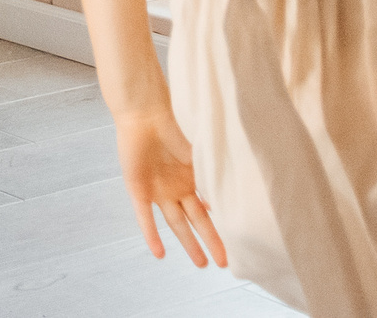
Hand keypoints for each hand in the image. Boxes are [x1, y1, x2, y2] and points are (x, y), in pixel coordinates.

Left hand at [115, 110, 226, 268]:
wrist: (144, 113)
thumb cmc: (173, 124)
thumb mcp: (198, 151)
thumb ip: (212, 171)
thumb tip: (235, 193)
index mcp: (191, 177)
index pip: (208, 207)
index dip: (221, 223)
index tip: (238, 240)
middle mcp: (175, 188)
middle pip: (196, 221)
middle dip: (210, 241)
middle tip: (224, 263)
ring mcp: (158, 191)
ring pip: (176, 224)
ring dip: (189, 243)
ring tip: (202, 264)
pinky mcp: (138, 190)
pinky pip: (145, 217)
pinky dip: (152, 235)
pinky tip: (159, 254)